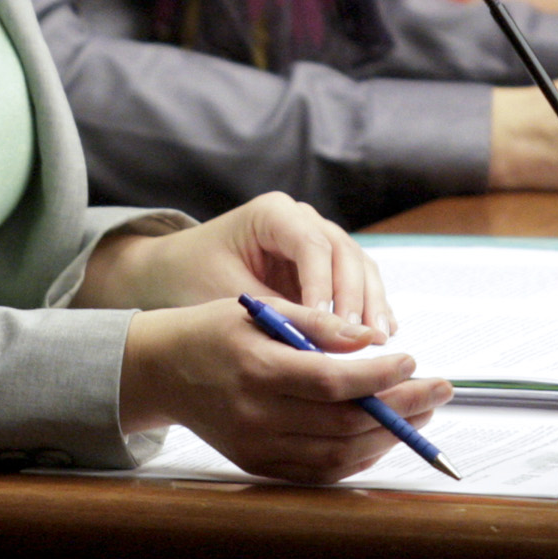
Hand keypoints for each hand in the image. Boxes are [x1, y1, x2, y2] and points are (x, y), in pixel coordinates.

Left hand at [77, 193, 394, 334]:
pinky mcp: (323, 264)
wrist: (177, 269)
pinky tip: (380, 335)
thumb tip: (318, 344)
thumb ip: (273, 312)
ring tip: (380, 341)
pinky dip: (367, 306)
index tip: (331, 327)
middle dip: (356, 298)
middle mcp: (301, 219)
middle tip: (365, 340)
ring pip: (357, 264)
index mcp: (273, 214)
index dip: (325, 286)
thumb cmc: (194, 275)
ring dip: (371, 303)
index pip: (311, 246)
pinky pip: (354, 280)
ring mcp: (316, 237)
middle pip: (343, 253)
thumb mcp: (226, 293)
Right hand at [118, 295, 450, 483]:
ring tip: (419, 411)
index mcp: (256, 367)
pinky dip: (357, 457)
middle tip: (438, 388)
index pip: (332, 381)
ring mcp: (257, 446)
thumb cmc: (212, 329)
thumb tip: (369, 337)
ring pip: (338, 455)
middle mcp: (256, 413)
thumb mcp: (257, 308)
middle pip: (343, 423)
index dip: (379, 377)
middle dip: (401, 408)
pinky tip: (381, 435)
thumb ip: (315, 323)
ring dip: (387, 437)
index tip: (411, 360)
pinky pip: (320, 472)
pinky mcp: (258, 465)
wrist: (159, 370)